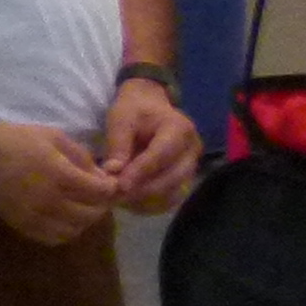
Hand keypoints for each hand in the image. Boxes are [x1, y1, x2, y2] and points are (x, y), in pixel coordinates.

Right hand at [0, 119, 119, 245]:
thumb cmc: (15, 140)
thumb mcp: (53, 136)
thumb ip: (81, 156)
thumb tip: (100, 174)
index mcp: (62, 175)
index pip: (102, 191)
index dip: (111, 188)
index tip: (110, 181)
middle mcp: (53, 201)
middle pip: (92, 214)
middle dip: (102, 204)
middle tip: (99, 194)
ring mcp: (38, 217)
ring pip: (76, 229)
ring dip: (85, 220)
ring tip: (82, 207)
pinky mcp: (25, 226)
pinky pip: (55, 238)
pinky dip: (67, 231)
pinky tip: (65, 218)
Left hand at [100, 80, 202, 214]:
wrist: (150, 105)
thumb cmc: (134, 110)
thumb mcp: (120, 120)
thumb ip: (117, 145)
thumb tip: (112, 172)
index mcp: (179, 129)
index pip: (161, 156)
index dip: (140, 173)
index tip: (119, 186)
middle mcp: (192, 148)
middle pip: (172, 177)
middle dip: (143, 190)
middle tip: (117, 197)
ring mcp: (193, 163)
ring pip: (174, 189)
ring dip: (148, 198)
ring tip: (122, 199)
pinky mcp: (187, 174)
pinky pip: (173, 193)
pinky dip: (154, 200)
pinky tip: (133, 200)